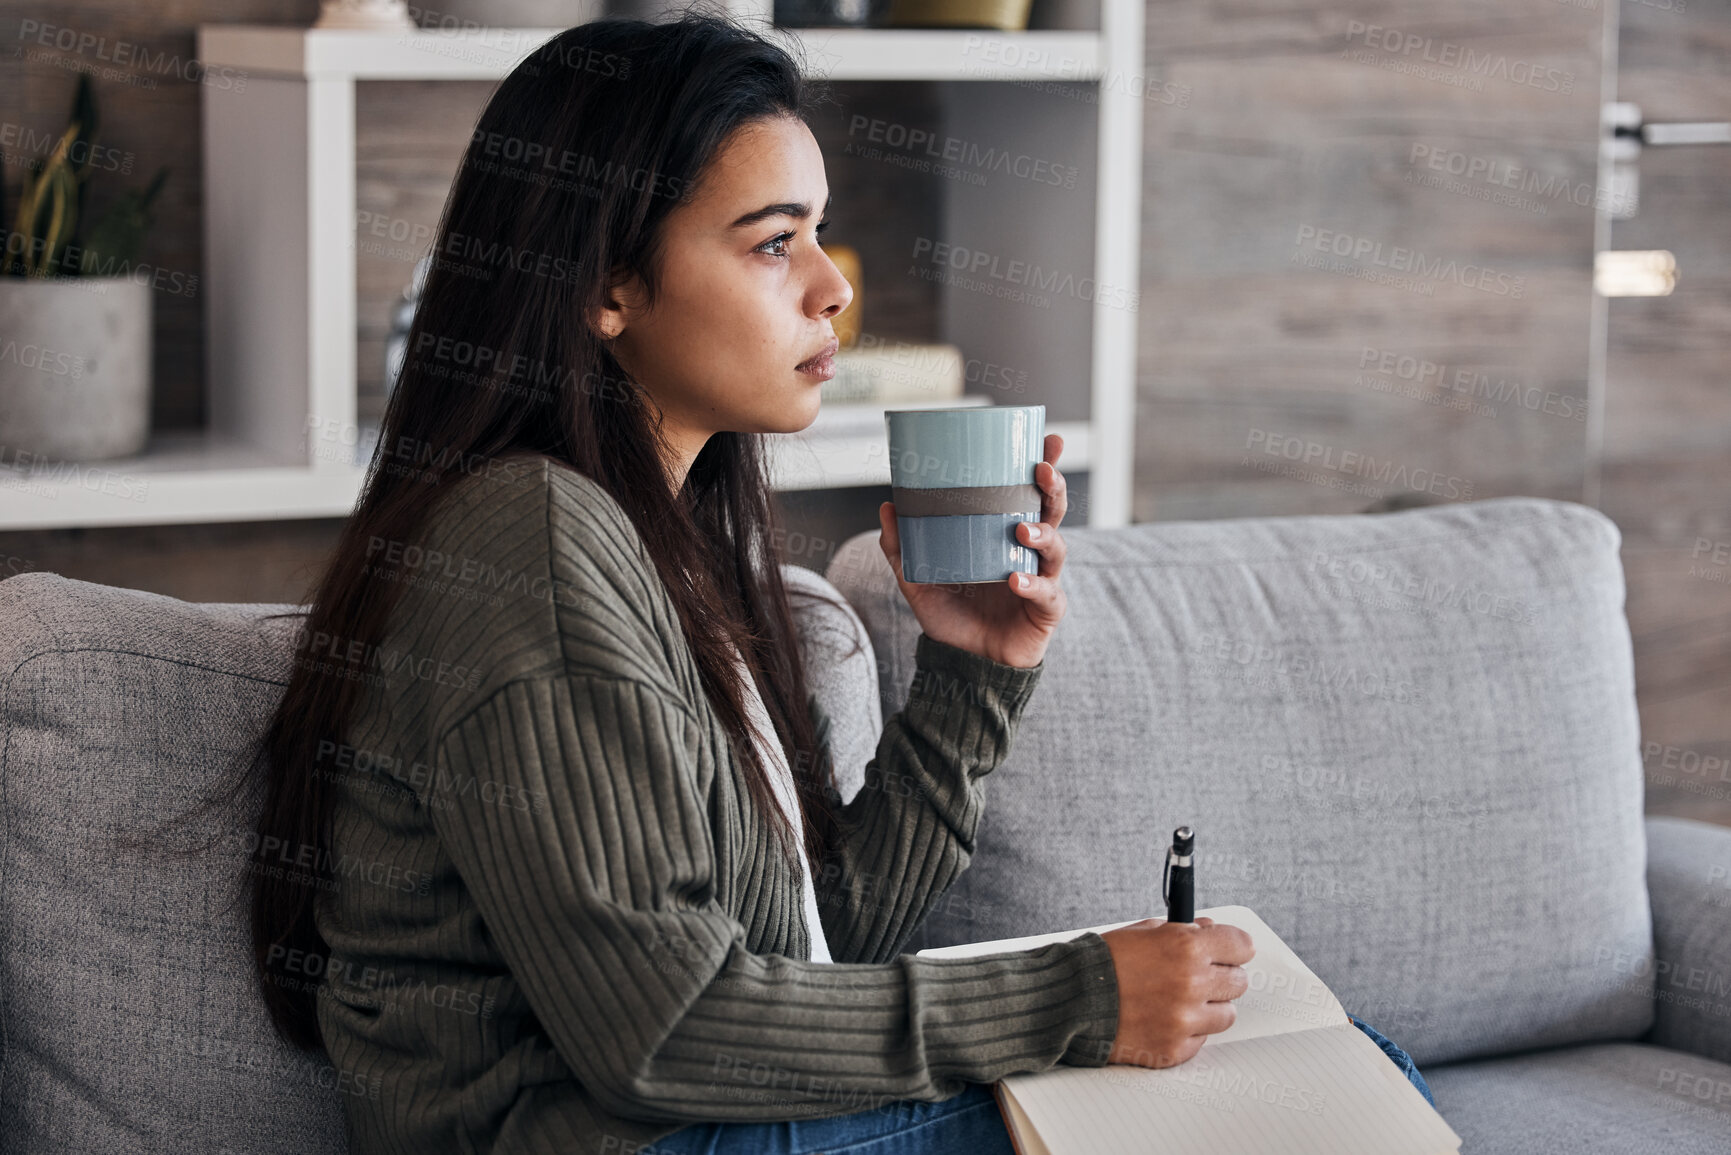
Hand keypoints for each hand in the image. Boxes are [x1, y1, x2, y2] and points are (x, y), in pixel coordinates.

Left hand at [877, 432, 1068, 668]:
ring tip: (1022, 531)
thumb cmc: (950, 615)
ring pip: (1056, 547)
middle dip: (1052, 488)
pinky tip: (1016, 580)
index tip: (1050, 441)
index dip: (1045, 467)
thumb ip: (902, 545)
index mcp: (1006, 534)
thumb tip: (887, 506)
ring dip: (1043, 534)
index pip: (1030, 494)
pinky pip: (1046, 593)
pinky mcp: (1045, 610)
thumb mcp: (917, 578)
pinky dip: (1033, 584)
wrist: (964, 663)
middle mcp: (1030, 552)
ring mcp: (1042, 579)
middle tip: (1042, 470)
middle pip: (1053, 511)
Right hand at [1098, 916, 1254, 1067]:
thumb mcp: (1144, 931)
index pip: (1242, 946)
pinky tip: (1164, 1018)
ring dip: (1208, 1007)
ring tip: (1179, 1000)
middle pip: (1238, 982)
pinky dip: (1188, 1031)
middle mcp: (1192, 983)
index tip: (1229, 952)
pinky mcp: (1175, 1048)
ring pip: (1225, 1015)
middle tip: (1198, 976)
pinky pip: (1201, 1040)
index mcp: (1186, 947)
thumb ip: (1182, 932)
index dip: (1234, 948)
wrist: (1072, 1000)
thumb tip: (1209, 931)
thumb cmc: (1103, 964)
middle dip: (1220, 976)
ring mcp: (1185, 1020)